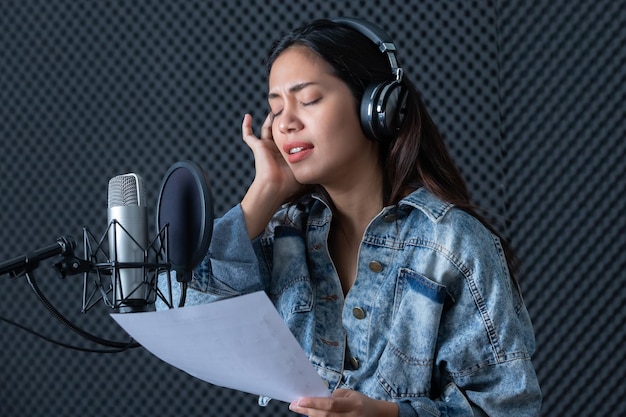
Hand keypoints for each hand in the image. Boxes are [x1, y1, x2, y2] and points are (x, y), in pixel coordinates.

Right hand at [240, 113, 304, 237]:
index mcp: (286, 153)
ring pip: (265, 129)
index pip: (291, 138)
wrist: (275, 186)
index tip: (304, 120)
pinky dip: (246, 126)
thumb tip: (332, 157)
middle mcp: (276, 148)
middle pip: (279, 131)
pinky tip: (247, 116)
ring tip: (274, 109)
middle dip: (284, 121)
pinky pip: (248, 136)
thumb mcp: (306, 169)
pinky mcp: (257, 147)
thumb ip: (314, 161)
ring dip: (269, 120)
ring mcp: (265, 147)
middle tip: (291, 109)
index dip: (296, 130)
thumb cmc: (290, 182)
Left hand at [288, 389, 398, 416]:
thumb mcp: (350, 394)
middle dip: (308, 411)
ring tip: (301, 410)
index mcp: (353, 404)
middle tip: (294, 405)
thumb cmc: (360, 401)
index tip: (299, 400)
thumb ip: (334, 396)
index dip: (314, 403)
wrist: (377, 415)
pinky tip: (312, 416)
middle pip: (325, 416)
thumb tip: (315, 399)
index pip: (330, 404)